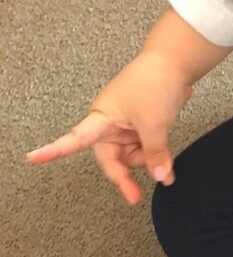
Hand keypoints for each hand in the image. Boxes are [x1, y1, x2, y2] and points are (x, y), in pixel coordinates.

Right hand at [25, 52, 191, 203]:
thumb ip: (155, 153)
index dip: (53, 151)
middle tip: (134, 195)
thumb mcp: (154, 123)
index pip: (74, 140)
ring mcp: (127, 124)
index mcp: (101, 118)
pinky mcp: (143, 124)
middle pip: (111, 158)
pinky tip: (167, 170)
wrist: (176, 62)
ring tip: (163, 160)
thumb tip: (160, 177)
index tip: (32, 158)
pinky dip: (155, 158)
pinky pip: (144, 148)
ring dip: (146, 161)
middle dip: (125, 173)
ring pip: (130, 155)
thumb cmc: (154, 83)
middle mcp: (110, 122)